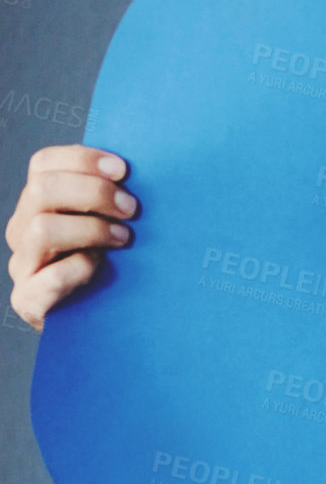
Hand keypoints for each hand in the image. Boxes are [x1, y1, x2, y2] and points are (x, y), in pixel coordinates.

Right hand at [5, 144, 137, 332]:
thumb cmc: (114, 265)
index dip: (82, 159)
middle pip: (42, 189)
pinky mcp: (27, 300)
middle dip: (94, 193)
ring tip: (124, 239)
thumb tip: (146, 170)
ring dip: (90, 230)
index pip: (44, 164)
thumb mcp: (112, 223)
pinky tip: (99, 269)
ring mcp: (22, 265)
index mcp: (39, 203)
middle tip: (132, 209)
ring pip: (42, 229)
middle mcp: (23, 229)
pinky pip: (48, 278)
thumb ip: (114, 198)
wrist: (103, 324)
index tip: (123, 169)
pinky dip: (78, 270)